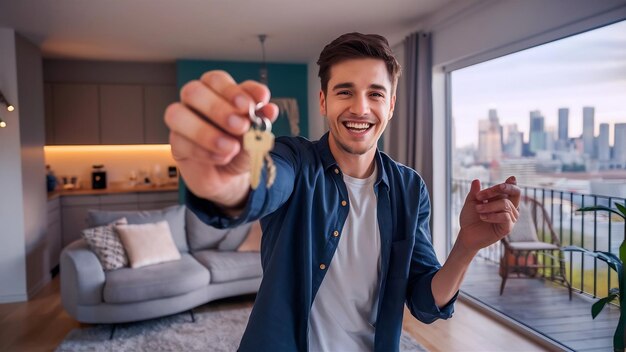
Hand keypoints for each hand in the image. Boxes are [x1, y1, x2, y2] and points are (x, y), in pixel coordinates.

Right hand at [164, 70, 278, 207]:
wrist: (231, 175)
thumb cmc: (242, 146)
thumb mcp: (257, 134)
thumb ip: (261, 120)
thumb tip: (270, 109)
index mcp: (216, 91)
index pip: (216, 79)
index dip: (233, 90)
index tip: (254, 103)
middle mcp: (196, 101)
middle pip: (193, 91)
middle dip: (218, 109)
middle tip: (241, 126)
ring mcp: (182, 121)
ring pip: (177, 114)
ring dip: (206, 132)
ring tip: (232, 147)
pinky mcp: (176, 144)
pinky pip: (180, 142)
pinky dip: (205, 152)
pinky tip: (223, 157)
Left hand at [457, 176, 520, 251]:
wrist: (466, 234)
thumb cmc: (470, 217)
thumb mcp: (471, 202)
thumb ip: (475, 192)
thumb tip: (476, 180)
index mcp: (502, 198)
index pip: (511, 188)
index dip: (511, 183)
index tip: (510, 178)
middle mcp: (509, 207)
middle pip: (515, 192)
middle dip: (502, 188)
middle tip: (487, 191)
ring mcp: (510, 217)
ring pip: (506, 204)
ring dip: (489, 205)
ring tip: (478, 209)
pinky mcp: (508, 227)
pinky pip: (505, 217)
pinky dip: (492, 215)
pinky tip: (483, 217)